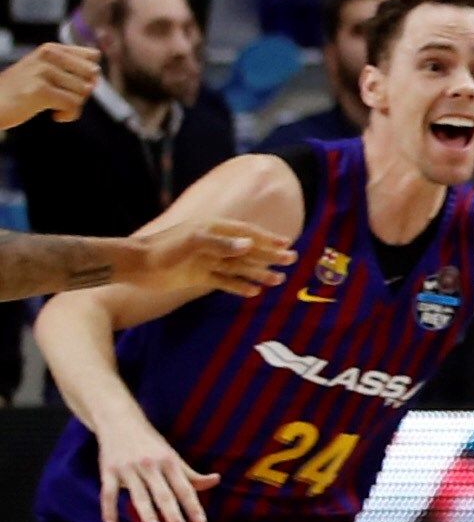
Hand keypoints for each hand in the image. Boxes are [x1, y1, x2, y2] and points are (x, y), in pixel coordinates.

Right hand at [0, 38, 100, 130]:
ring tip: (56, 107)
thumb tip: (96, 82)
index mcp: (51, 49)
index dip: (89, 74)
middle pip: (92, 75)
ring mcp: (42, 72)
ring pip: (83, 91)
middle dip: (83, 90)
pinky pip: (72, 104)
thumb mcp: (45, 72)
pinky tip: (55, 116)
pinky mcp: (40, 90)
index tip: (72, 84)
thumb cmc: (22, 91)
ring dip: (73, 105)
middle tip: (64, 98)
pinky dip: (69, 115)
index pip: (93, 56)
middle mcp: (48, 56)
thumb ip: (72, 72)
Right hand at [96, 417, 216, 521]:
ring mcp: (128, 469)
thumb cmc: (150, 443)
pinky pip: (107, 494)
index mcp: (169, 462)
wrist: (119, 421)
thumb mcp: (172, 456)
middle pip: (163, 494)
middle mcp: (150, 465)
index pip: (184, 488)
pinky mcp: (108, 471)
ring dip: (146, 514)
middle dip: (173, 514)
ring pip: (138, 495)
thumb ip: (191, 474)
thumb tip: (216, 480)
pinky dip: (108, 512)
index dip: (193, 506)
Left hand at [114, 218, 286, 296]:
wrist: (135, 266)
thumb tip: (248, 244)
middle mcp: (213, 244)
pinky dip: (238, 286)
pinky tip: (253, 292)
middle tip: (291, 260)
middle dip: (269, 255)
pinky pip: (224, 281)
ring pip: (239, 267)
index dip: (267, 237)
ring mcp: (207, 261)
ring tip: (278, 280)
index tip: (286, 243)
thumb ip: (220, 244)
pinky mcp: (199, 276)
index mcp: (213, 229)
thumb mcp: (191, 243)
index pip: (246, 232)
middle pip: (247, 250)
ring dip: (258, 273)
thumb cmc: (162, 250)